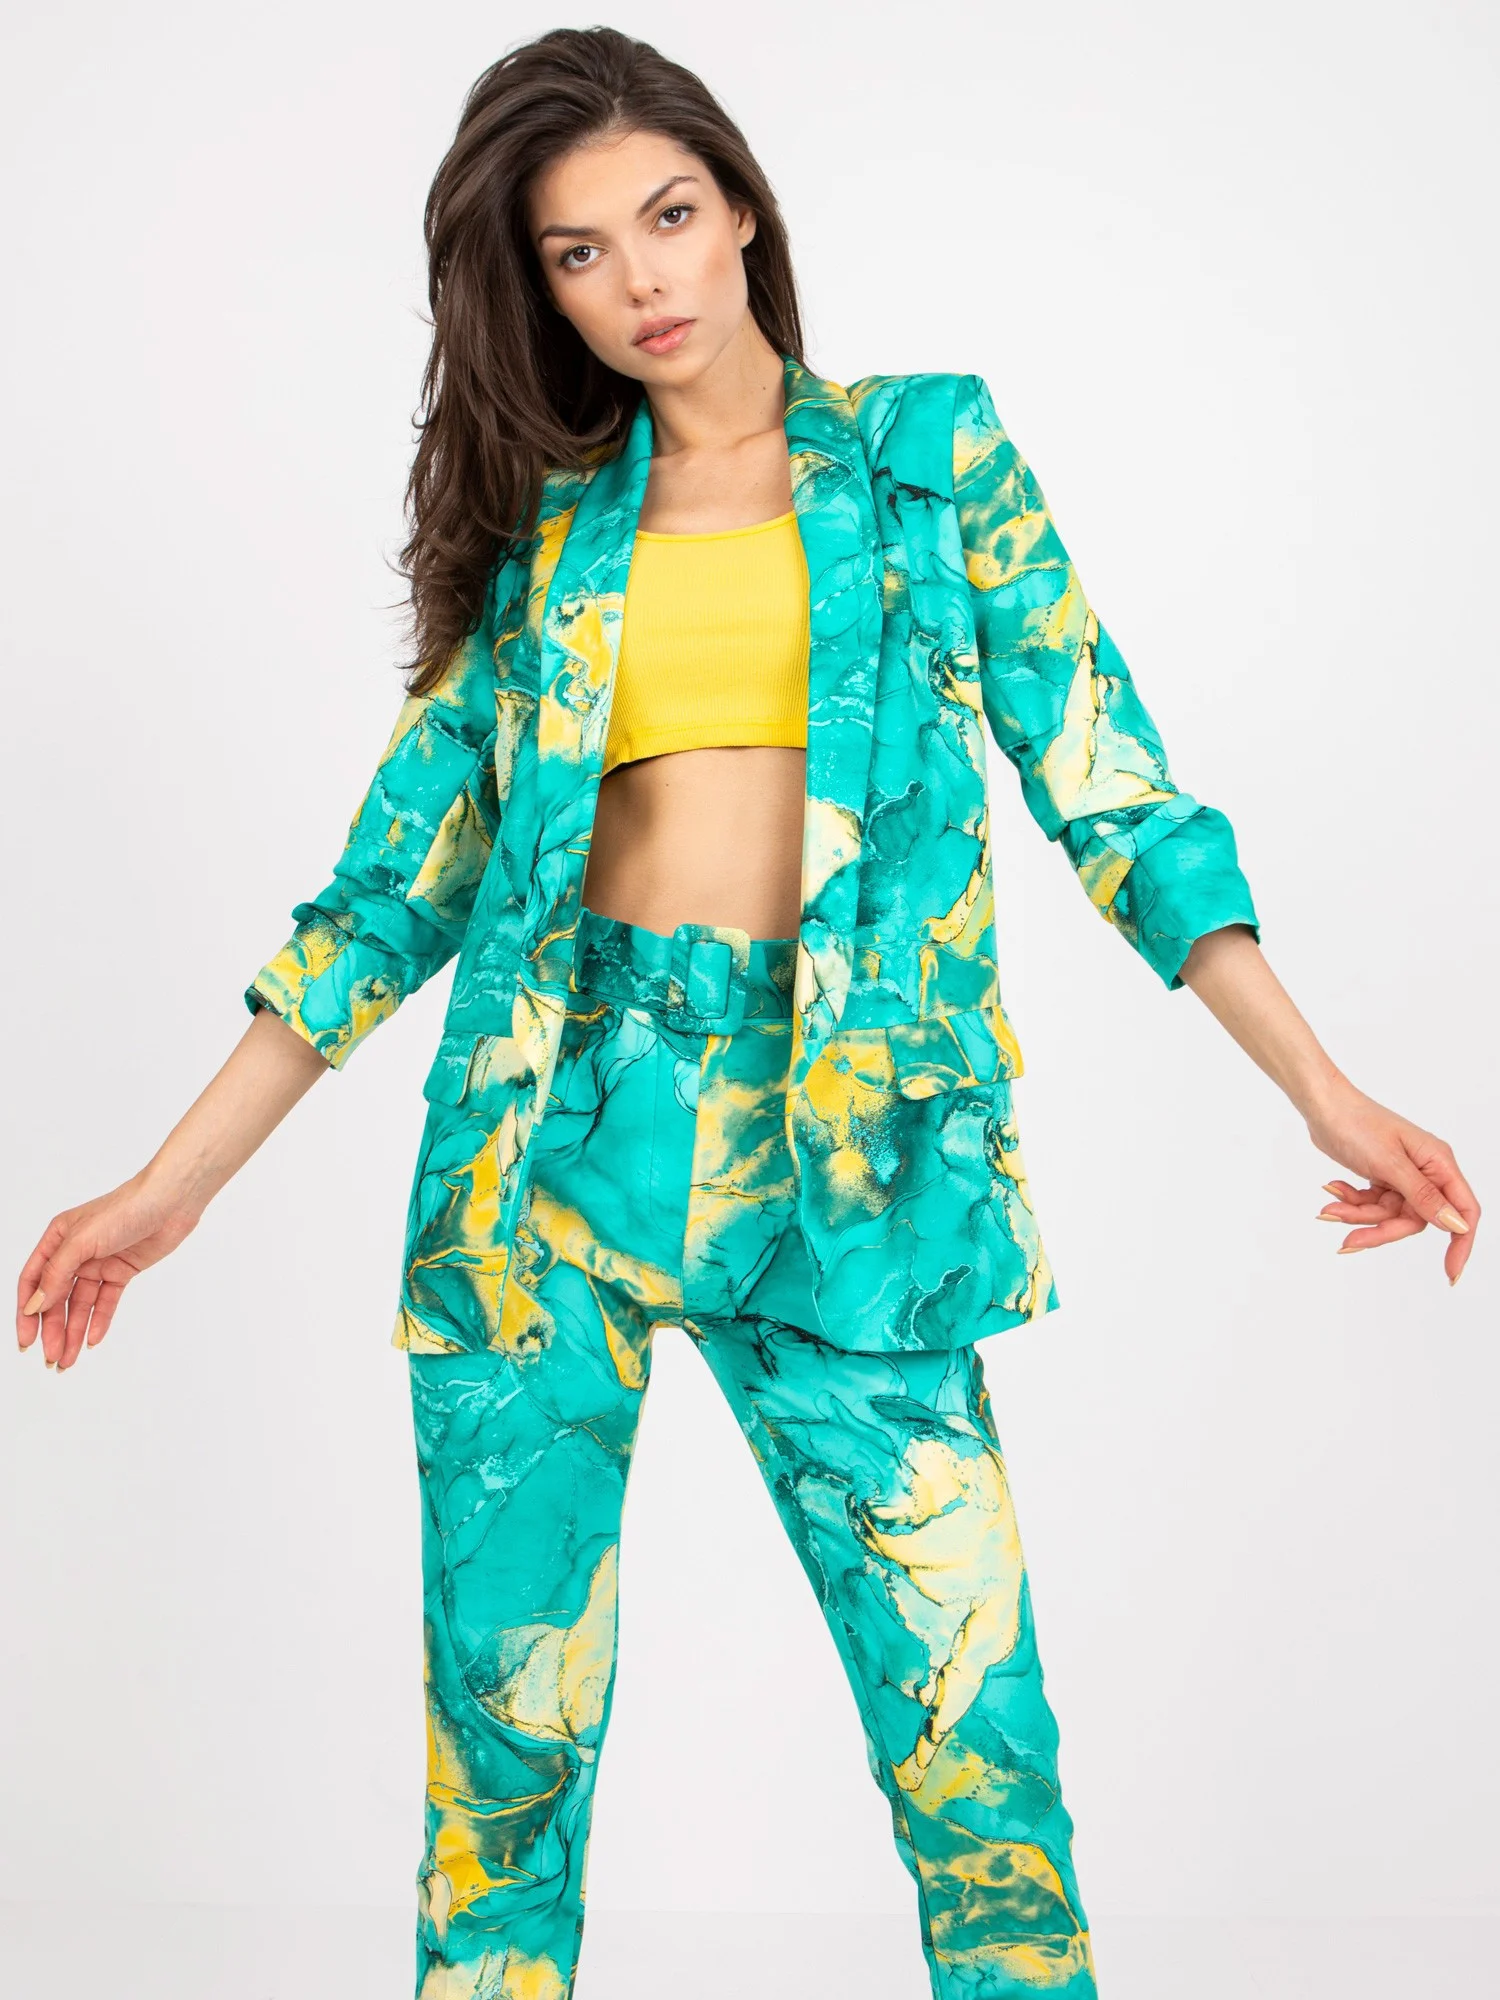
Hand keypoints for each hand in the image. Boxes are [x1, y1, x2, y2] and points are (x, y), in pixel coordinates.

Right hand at [15, 1174, 202, 1369]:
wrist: (171, 1201)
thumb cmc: (125, 1209)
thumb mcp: (82, 1241)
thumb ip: (56, 1274)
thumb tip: (35, 1305)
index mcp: (57, 1238)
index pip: (33, 1281)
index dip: (27, 1312)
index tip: (26, 1340)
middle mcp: (75, 1252)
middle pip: (56, 1298)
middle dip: (52, 1329)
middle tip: (50, 1358)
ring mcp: (99, 1262)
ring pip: (80, 1304)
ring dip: (73, 1331)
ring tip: (67, 1359)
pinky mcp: (122, 1270)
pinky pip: (106, 1301)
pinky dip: (98, 1321)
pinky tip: (91, 1340)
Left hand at [1306, 1080, 1478, 1284]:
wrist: (1321, 1105)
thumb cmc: (1357, 1124)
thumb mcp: (1389, 1164)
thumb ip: (1423, 1196)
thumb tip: (1457, 1224)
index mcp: (1438, 1163)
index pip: (1462, 1211)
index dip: (1460, 1243)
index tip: (1450, 1274)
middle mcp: (1425, 1170)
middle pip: (1415, 1219)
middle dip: (1381, 1230)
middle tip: (1349, 1241)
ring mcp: (1402, 1174)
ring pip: (1388, 1214)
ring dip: (1358, 1215)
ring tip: (1328, 1209)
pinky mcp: (1381, 1176)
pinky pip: (1372, 1203)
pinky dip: (1351, 1202)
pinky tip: (1331, 1190)